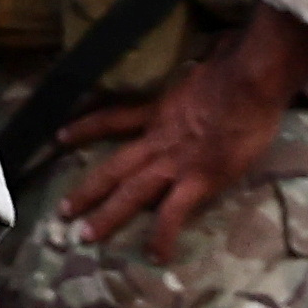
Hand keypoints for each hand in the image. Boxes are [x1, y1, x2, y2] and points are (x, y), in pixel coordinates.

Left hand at [56, 6, 307, 259]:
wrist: (248, 81)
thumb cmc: (232, 66)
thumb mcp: (202, 65)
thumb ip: (197, 70)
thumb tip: (212, 51)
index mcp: (158, 111)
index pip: (111, 118)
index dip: (84, 127)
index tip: (59, 136)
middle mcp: (157, 139)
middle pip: (112, 167)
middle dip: (87, 190)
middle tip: (62, 213)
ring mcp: (175, 162)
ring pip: (130, 193)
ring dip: (106, 216)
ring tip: (84, 236)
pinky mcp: (198, 180)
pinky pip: (174, 214)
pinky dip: (162, 236)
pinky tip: (156, 256)